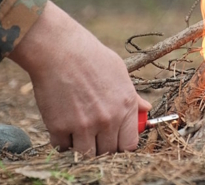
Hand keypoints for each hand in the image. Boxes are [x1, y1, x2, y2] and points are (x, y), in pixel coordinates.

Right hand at [8, 1, 150, 155]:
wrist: (58, 49)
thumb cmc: (90, 56)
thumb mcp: (119, 72)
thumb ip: (133, 96)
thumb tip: (146, 108)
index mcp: (125, 106)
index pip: (129, 145)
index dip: (120, 145)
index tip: (113, 140)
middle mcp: (108, 119)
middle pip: (108, 152)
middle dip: (101, 146)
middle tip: (92, 134)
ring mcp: (84, 125)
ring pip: (86, 155)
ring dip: (81, 146)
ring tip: (77, 131)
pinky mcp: (60, 127)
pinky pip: (62, 147)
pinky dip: (61, 141)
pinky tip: (61, 126)